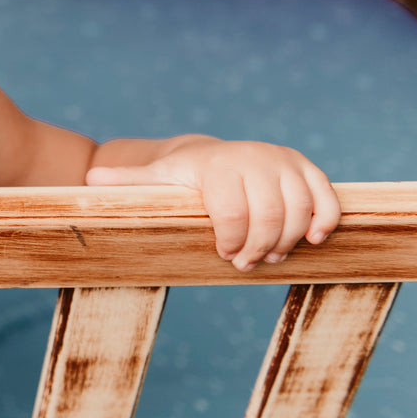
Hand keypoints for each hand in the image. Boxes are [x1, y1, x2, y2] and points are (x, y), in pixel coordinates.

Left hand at [86, 138, 339, 271]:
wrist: (216, 154)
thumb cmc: (184, 176)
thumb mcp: (158, 179)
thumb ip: (129, 182)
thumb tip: (89, 179)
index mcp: (217, 165)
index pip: (231, 212)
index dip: (230, 241)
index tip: (223, 255)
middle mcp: (254, 158)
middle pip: (268, 216)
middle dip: (259, 247)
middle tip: (246, 263)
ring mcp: (284, 162)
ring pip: (299, 210)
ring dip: (287, 240)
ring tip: (270, 255)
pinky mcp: (307, 170)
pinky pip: (327, 199)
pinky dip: (324, 222)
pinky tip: (310, 240)